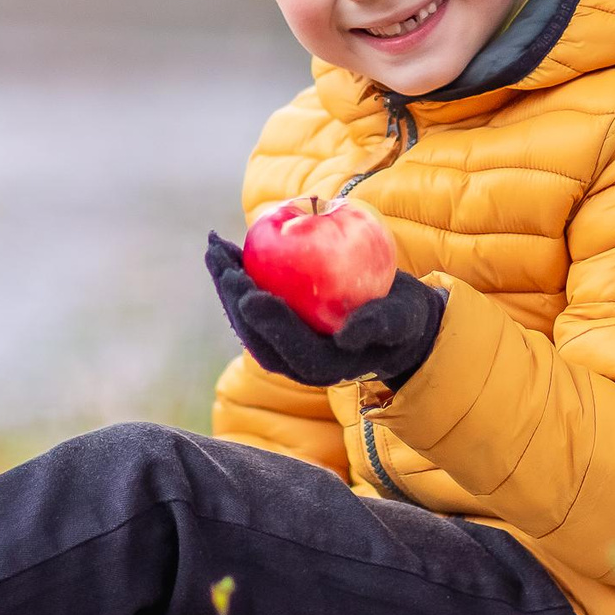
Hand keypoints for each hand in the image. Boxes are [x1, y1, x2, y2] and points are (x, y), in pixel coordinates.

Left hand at [204, 231, 445, 388]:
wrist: (394, 322)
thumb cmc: (400, 320)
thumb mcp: (399, 321)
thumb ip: (377, 326)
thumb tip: (346, 336)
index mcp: (323, 367)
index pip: (289, 348)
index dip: (268, 323)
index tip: (252, 296)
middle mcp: (294, 361)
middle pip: (256, 334)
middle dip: (234, 299)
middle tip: (222, 262)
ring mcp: (282, 343)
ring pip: (245, 318)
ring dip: (226, 285)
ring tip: (214, 247)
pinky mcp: (277, 324)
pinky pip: (250, 300)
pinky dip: (237, 274)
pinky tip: (225, 247)